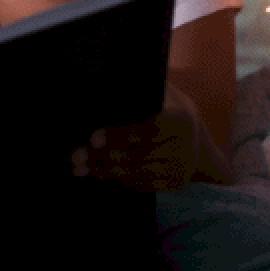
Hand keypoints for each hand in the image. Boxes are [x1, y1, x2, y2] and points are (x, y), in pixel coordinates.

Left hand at [71, 87, 228, 191]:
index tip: (93, 137)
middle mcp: (187, 146)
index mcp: (182, 119)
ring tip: (80, 165)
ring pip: (138, 172)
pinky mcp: (175, 182)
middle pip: (140, 154)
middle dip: (104, 155)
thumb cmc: (164, 103)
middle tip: (77, 154)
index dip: (120, 134)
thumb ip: (136, 88)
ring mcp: (182, 167)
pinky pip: (143, 184)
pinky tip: (98, 172)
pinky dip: (119, 178)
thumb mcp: (156, 91)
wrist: (192, 130)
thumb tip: (99, 86)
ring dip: (106, 170)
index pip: (149, 129)